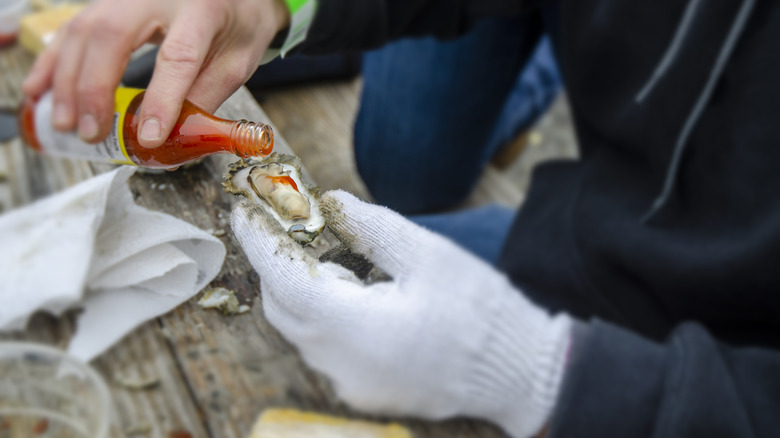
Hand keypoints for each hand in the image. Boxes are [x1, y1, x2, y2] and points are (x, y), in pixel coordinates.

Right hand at [22, 0, 288, 144]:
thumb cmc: (239, 22)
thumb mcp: (238, 61)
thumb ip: (206, 95)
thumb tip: (173, 137)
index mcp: (202, 10)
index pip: (179, 56)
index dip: (161, 99)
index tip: (148, 137)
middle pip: (113, 36)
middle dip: (94, 90)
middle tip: (90, 132)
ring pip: (85, 30)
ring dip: (67, 81)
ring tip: (66, 122)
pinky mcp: (108, 1)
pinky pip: (73, 27)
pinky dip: (53, 62)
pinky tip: (40, 89)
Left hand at [231, 190, 572, 437]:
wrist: (518, 372)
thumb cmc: (480, 312)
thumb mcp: (428, 255)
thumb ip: (371, 228)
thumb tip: (331, 204)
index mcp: (355, 329)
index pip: (284, 280)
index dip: (259, 243)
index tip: (244, 213)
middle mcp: (341, 365)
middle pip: (285, 309)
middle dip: (281, 266)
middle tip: (296, 229)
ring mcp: (350, 384)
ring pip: (303, 331)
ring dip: (307, 291)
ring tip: (341, 261)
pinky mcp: (364, 391)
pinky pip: (326, 350)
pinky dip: (328, 316)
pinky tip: (360, 295)